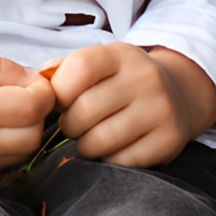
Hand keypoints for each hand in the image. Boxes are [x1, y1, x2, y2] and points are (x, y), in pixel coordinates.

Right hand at [0, 37, 56, 178]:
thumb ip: (3, 67)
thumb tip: (37, 82)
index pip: (34, 107)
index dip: (43, 91)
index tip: (31, 82)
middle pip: (33, 136)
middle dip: (34, 114)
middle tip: (18, 95)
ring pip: (21, 155)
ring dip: (21, 132)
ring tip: (1, 111)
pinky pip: (3, 166)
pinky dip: (5, 148)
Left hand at [46, 43, 215, 168]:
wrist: (179, 94)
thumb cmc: (123, 81)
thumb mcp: (100, 63)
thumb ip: (64, 70)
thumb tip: (36, 84)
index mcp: (121, 54)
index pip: (80, 68)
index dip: (59, 91)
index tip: (60, 103)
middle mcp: (145, 78)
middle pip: (85, 110)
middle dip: (69, 125)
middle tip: (73, 126)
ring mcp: (160, 109)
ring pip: (100, 141)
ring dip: (85, 146)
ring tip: (90, 137)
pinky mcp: (169, 140)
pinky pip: (121, 161)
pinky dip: (109, 159)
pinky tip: (112, 147)